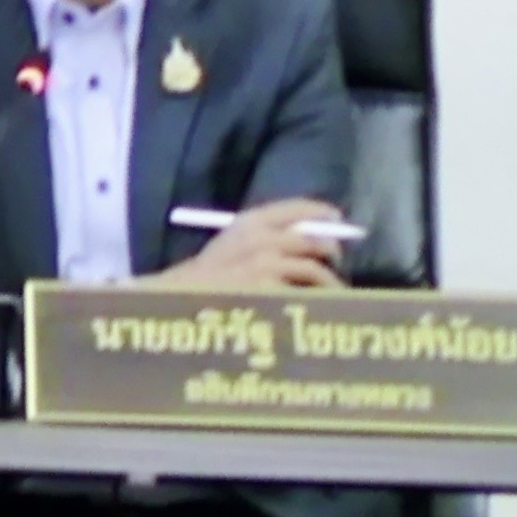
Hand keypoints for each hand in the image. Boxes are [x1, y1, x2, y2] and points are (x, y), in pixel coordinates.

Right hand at [154, 196, 347, 290]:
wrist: (178, 301)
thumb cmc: (205, 277)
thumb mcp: (231, 245)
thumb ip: (265, 236)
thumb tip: (309, 237)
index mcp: (250, 222)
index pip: (297, 208)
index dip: (322, 213)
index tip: (338, 220)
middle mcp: (262, 238)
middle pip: (314, 239)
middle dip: (331, 251)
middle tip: (336, 261)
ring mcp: (266, 265)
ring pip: (315, 269)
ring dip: (330, 281)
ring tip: (336, 291)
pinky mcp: (268, 291)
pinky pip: (304, 294)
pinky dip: (316, 300)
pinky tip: (318, 308)